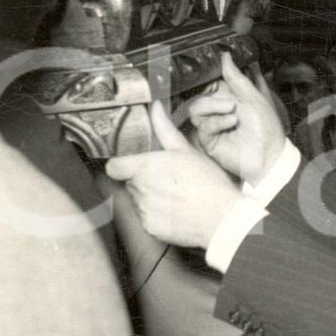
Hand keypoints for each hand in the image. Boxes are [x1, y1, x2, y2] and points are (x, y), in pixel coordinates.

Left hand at [106, 100, 241, 248]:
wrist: (222, 219)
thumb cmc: (207, 182)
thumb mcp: (186, 150)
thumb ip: (164, 129)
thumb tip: (155, 107)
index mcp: (145, 168)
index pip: (114, 167)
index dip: (121, 164)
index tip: (131, 164)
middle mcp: (140, 191)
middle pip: (130, 182)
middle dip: (142, 179)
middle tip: (167, 178)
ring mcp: (144, 212)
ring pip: (138, 200)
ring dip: (150, 197)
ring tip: (175, 195)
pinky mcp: (151, 229)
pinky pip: (147, 218)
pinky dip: (157, 215)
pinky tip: (177, 211)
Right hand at [183, 50, 285, 185]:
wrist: (269, 155)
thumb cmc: (267, 126)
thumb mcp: (254, 96)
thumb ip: (236, 77)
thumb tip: (225, 55)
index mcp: (230, 97)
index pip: (210, 82)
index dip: (208, 78)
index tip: (211, 74)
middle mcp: (219, 110)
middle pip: (199, 95)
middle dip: (213, 96)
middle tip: (231, 102)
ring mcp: (212, 125)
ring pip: (196, 108)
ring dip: (213, 107)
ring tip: (232, 112)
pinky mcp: (208, 140)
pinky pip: (203, 126)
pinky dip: (217, 122)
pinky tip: (231, 123)